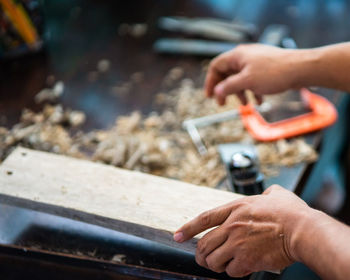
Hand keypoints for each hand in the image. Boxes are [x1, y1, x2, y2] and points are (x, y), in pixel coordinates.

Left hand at [173, 185, 311, 276]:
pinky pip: (231, 272)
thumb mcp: (276, 194)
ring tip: (222, 265)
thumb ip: (266, 193)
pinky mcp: (247, 259)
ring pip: (213, 260)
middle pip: (204, 244)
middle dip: (200, 254)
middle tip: (204, 259)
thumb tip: (268, 194)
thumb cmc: (292, 212)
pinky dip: (233, 272)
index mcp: (236, 207)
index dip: (188, 228)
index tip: (177, 236)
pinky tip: (241, 268)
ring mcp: (238, 243)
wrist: (303, 230)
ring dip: (215, 265)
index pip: (204, 218)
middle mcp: (232, 225)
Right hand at [205, 44, 299, 104]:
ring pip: (241, 79)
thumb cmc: (274, 73)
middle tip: (223, 103)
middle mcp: (245, 56)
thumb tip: (216, 92)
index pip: (216, 66)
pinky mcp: (266, 68)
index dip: (210, 82)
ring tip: (246, 105)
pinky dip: (253, 91)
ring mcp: (256, 61)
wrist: (302, 69)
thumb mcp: (247, 82)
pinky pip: (253, 80)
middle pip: (227, 74)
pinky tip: (259, 101)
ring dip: (241, 93)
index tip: (210, 96)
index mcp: (237, 56)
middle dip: (226, 90)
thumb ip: (229, 87)